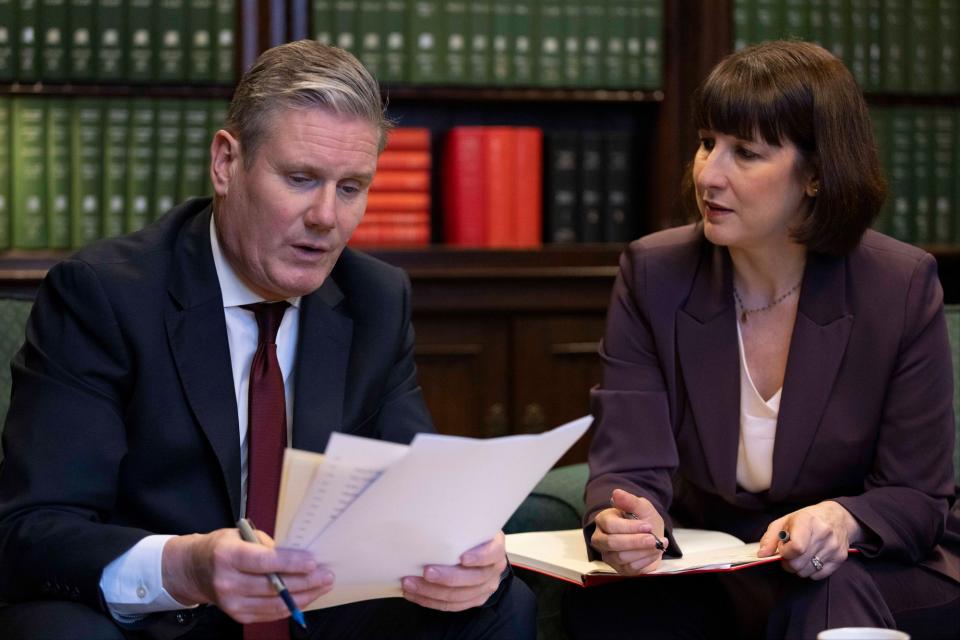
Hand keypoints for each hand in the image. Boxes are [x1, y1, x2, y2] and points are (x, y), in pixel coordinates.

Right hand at [162, 528, 334, 623]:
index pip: (263, 562)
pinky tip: (307, 596)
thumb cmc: (223, 548)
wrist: (195, 570)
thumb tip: (298, 553)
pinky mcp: (238, 616)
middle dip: (305, 581)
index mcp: (227, 556)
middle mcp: (227, 582)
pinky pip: (270, 613)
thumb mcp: (241, 535)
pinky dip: (292, 606)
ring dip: (304, 596)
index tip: (312, 562)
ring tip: (323, 586)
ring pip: (275, 604)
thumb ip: (267, 545)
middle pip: (273, 586)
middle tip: (326, 575)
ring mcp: (231, 603)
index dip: (290, 563)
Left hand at [401, 531, 506, 611]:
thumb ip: (459, 526)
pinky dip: (431, 601)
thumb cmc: (470, 535)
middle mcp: (493, 570)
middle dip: (447, 577)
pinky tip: (415, 594)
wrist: (480, 549)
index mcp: (496, 548)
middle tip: (426, 571)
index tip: (462, 557)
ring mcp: (485, 588)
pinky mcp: (474, 600)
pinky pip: (452, 606)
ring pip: (460, 596)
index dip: (479, 557)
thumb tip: (431, 521)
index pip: (492, 553)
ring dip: (432, 592)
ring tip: (411, 584)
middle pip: (473, 578)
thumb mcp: (470, 525)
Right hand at [590, 488, 666, 574]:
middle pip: (612, 543)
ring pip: (621, 557)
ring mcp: (609, 555)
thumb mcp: (642, 507)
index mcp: (603, 520)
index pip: (610, 525)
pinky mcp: (619, 569)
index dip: (629, 527)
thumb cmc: (643, 519)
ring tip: (657, 544)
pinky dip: (645, 560)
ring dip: (643, 551)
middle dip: (635, 542)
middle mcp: (601, 539)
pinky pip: (630, 568)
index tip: (647, 526)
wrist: (652, 536)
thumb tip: (616, 493)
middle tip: (653, 539)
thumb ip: (630, 501)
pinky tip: (654, 552)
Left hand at [758, 501, 861, 579]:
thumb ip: (770, 538)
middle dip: (788, 562)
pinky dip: (811, 571)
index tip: (783, 547)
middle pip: (798, 564)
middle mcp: (823, 534)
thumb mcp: (785, 521)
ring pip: (806, 572)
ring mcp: (833, 547)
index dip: (784, 552)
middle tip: (789, 554)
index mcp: (807, 521)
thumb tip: (762, 554)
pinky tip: (811, 559)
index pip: (795, 548)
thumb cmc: (807, 519)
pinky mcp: (840, 558)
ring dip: (799, 567)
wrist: (838, 517)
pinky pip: (818, 575)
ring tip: (800, 555)